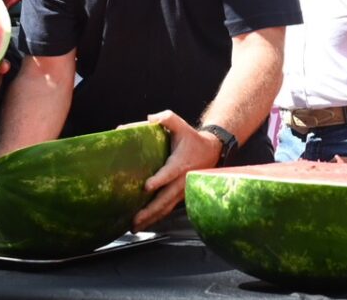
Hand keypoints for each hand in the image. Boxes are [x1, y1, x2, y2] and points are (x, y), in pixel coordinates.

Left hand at [132, 110, 222, 231]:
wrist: (211, 151)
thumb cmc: (191, 138)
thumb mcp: (180, 124)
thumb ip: (166, 118)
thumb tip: (150, 119)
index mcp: (180, 162)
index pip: (169, 172)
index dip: (159, 179)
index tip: (147, 186)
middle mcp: (182, 180)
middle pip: (166, 198)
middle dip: (150, 210)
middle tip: (135, 219)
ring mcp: (182, 191)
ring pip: (166, 208)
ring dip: (151, 218)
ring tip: (135, 227)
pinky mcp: (180, 196)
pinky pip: (168, 209)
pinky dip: (156, 218)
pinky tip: (144, 224)